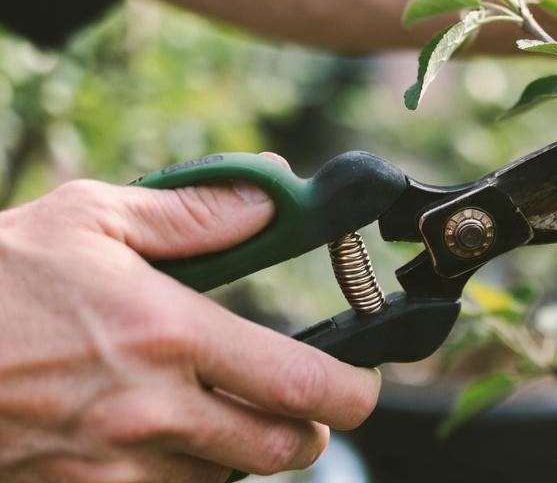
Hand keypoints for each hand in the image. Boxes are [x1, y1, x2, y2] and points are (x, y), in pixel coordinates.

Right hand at [0, 159, 381, 481]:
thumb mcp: (87, 219)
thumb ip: (190, 215)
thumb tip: (268, 204)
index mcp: (167, 334)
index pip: (303, 383)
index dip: (354, 390)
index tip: (365, 382)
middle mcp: (151, 411)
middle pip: (285, 449)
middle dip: (309, 428)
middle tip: (299, 400)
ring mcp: (112, 465)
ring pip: (225, 481)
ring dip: (240, 453)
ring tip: (219, 410)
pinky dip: (180, 477)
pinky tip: (160, 438)